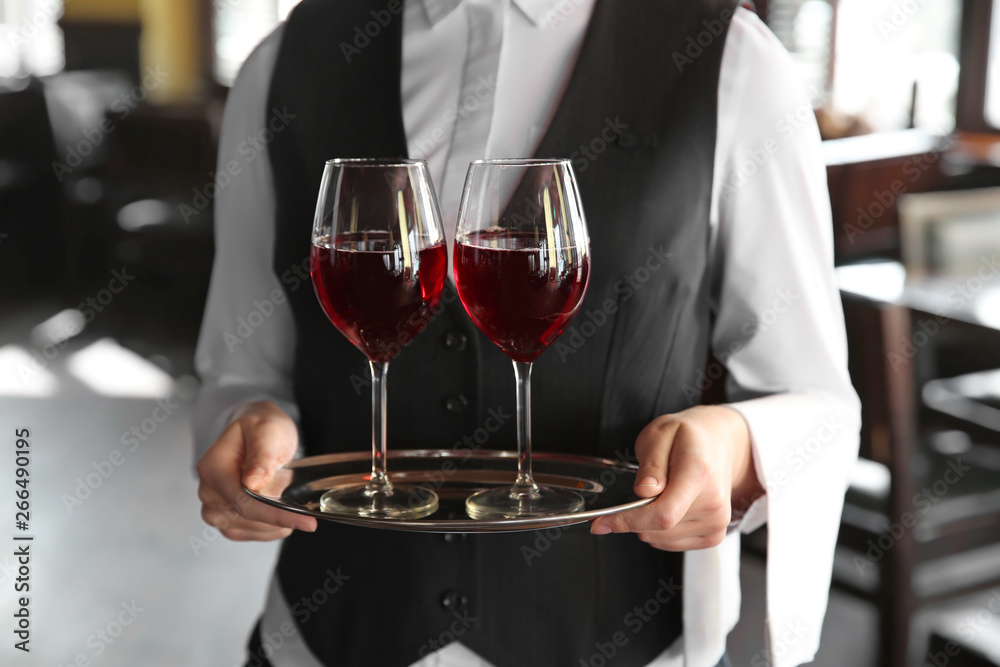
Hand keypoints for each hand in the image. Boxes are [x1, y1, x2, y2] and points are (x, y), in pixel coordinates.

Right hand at [196, 401, 316, 540]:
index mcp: (213, 466)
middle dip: (277, 517)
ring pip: (244, 528)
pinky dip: (265, 529)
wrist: (256, 431)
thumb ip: (261, 454)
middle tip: (303, 508)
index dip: (275, 514)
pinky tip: (279, 516)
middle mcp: (208, 488)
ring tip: (290, 505)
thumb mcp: (267, 430)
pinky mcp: (223, 515)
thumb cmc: (261, 427)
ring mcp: (213, 504)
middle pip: (243, 517)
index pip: (242, 500)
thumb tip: (253, 482)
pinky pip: (243, 532)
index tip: (306, 522)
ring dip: (272, 524)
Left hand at [589, 405, 762, 549]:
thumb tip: (644, 491)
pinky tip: (668, 504)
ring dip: (648, 523)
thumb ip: (652, 463)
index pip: (662, 514)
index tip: (601, 523)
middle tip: (641, 489)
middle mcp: (713, 503)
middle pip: (659, 529)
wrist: (720, 444)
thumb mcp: (661, 433)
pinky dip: (660, 530)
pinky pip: (672, 544)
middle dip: (634, 517)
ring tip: (661, 492)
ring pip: (661, 539)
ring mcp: (717, 522)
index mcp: (698, 474)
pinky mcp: (714, 535)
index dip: (628, 522)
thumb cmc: (687, 437)